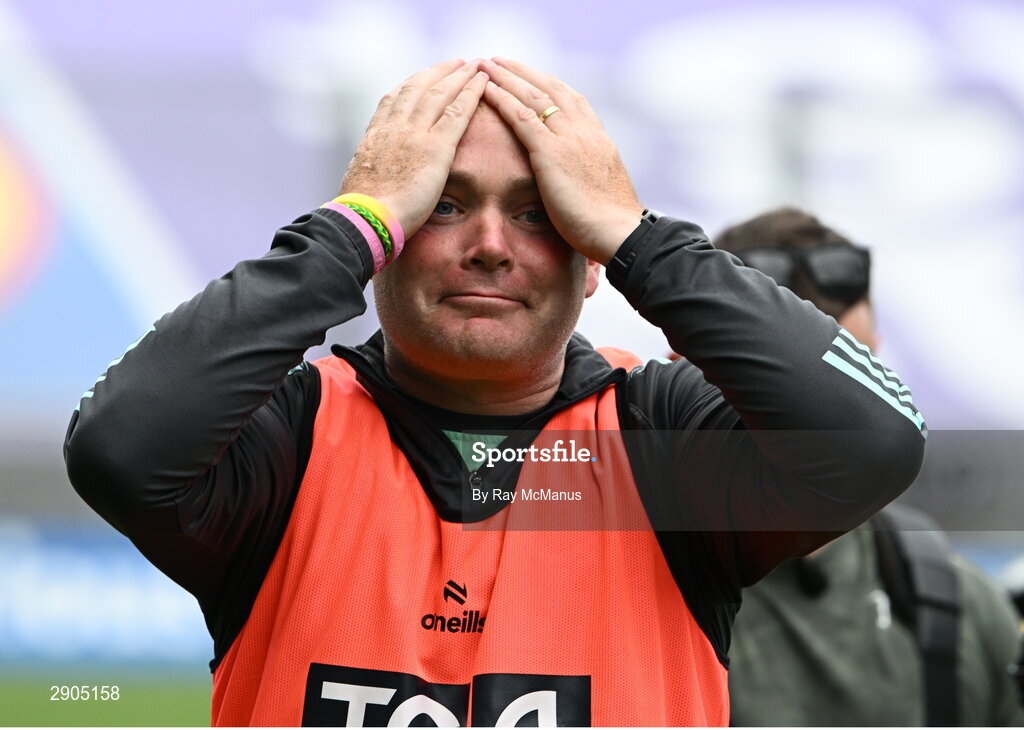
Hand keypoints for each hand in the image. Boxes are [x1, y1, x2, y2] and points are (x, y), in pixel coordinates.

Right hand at [340, 59, 488, 237]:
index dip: (412, 86)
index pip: (393, 100)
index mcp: (375, 136)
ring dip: (459, 76)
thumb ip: (374, 174)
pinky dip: (472, 93)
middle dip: (438, 72)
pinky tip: (484, 83)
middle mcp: (393, 127)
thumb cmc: (361, 215)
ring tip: (476, 65)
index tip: (423, 78)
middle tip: (456, 62)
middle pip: (418, 88)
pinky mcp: (436, 148)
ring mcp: (414, 134)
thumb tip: (375, 182)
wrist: (364, 219)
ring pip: (440, 93)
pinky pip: (457, 112)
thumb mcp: (362, 185)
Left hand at [481, 58, 643, 263]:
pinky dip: (503, 99)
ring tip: (487, 64)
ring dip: (508, 77)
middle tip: (501, 60)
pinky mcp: (551, 154)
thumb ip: (588, 174)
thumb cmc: (613, 223)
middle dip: (524, 72)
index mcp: (598, 138)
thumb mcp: (602, 188)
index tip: (531, 76)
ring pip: (533, 96)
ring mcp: (569, 139)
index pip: (571, 100)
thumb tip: (581, 180)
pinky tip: (487, 90)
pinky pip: (522, 118)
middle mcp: (584, 131)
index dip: (548, 85)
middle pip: (551, 89)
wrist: (620, 232)